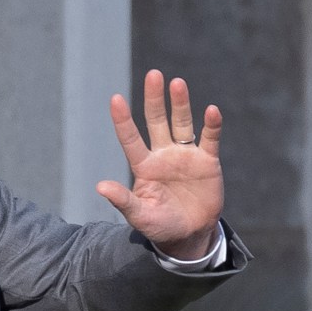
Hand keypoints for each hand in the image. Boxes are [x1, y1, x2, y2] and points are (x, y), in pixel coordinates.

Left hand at [95, 69, 223, 259]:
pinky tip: (211, 111)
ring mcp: (185, 156)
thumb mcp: (139, 216)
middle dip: (154, 99)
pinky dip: (211, 125)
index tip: (115, 98)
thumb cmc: (160, 226)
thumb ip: (123, 200)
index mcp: (144, 166)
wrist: (189, 235)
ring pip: (182, 124)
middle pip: (157, 121)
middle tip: (153, 75)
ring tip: (177, 83)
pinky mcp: (207, 162)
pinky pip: (210, 139)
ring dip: (180, 104)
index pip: (130, 139)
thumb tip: (100, 186)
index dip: (123, 120)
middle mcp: (163, 155)